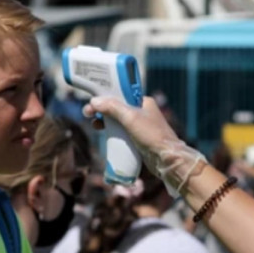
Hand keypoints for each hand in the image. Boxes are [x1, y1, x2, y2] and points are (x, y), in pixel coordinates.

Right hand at [84, 96, 205, 193]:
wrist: (166, 159)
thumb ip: (112, 107)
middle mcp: (142, 111)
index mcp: (143, 101)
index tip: (92, 99)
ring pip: (117, 120)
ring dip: (104, 120)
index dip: (105, 95)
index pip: (120, 93)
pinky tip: (103, 133)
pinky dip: (111, 131)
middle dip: (101, 109)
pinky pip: (121, 131)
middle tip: (87, 113)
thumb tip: (94, 101)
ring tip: (94, 124)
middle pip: (116, 106)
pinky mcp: (137, 138)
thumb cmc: (151, 136)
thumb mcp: (131, 118)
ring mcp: (139, 125)